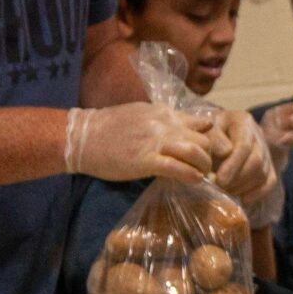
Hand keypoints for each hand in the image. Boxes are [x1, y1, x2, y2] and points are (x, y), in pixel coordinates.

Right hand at [66, 104, 214, 182]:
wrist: (83, 137)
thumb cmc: (110, 128)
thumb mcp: (143, 115)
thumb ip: (166, 120)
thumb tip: (186, 127)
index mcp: (165, 112)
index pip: (202, 122)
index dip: (210, 139)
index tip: (208, 151)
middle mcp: (164, 123)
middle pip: (204, 138)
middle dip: (209, 155)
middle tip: (206, 167)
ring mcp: (155, 141)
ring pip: (196, 151)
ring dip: (204, 166)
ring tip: (201, 174)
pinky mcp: (146, 160)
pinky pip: (178, 168)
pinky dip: (191, 176)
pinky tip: (193, 181)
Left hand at [206, 110, 280, 225]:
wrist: (214, 133)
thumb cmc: (206, 131)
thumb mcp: (205, 129)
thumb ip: (213, 138)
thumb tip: (226, 152)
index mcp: (243, 121)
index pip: (244, 146)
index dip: (233, 165)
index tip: (219, 180)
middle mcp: (258, 134)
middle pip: (256, 161)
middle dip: (238, 178)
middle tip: (221, 188)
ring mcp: (265, 150)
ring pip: (263, 172)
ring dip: (245, 186)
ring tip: (227, 191)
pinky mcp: (268, 165)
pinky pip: (270, 181)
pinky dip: (259, 192)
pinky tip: (244, 199)